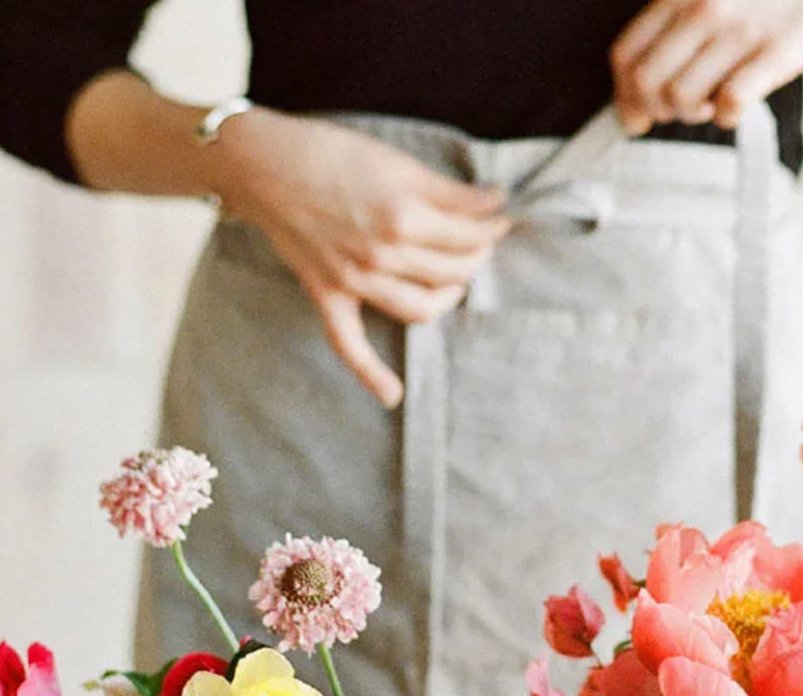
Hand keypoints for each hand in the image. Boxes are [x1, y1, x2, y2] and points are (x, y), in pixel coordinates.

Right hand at [211, 108, 510, 407]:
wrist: (263, 165)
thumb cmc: (330, 154)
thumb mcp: (397, 163)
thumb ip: (449, 191)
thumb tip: (496, 202)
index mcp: (404, 216)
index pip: (469, 234)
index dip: (492, 225)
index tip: (499, 217)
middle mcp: (383, 255)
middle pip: (453, 270)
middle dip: (477, 255)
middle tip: (479, 241)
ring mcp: (355, 281)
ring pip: (423, 308)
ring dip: (449, 297)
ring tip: (454, 281)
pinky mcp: (329, 296)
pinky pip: (350, 346)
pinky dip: (371, 374)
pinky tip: (393, 395)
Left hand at [611, 0, 802, 134]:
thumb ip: (670, 34)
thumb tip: (632, 109)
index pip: (626, 56)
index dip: (624, 96)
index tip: (638, 115)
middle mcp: (705, 6)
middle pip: (647, 83)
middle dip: (656, 109)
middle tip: (679, 110)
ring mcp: (740, 30)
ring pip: (681, 99)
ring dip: (690, 115)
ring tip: (710, 103)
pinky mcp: (776, 53)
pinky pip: (728, 105)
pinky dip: (724, 117)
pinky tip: (734, 106)